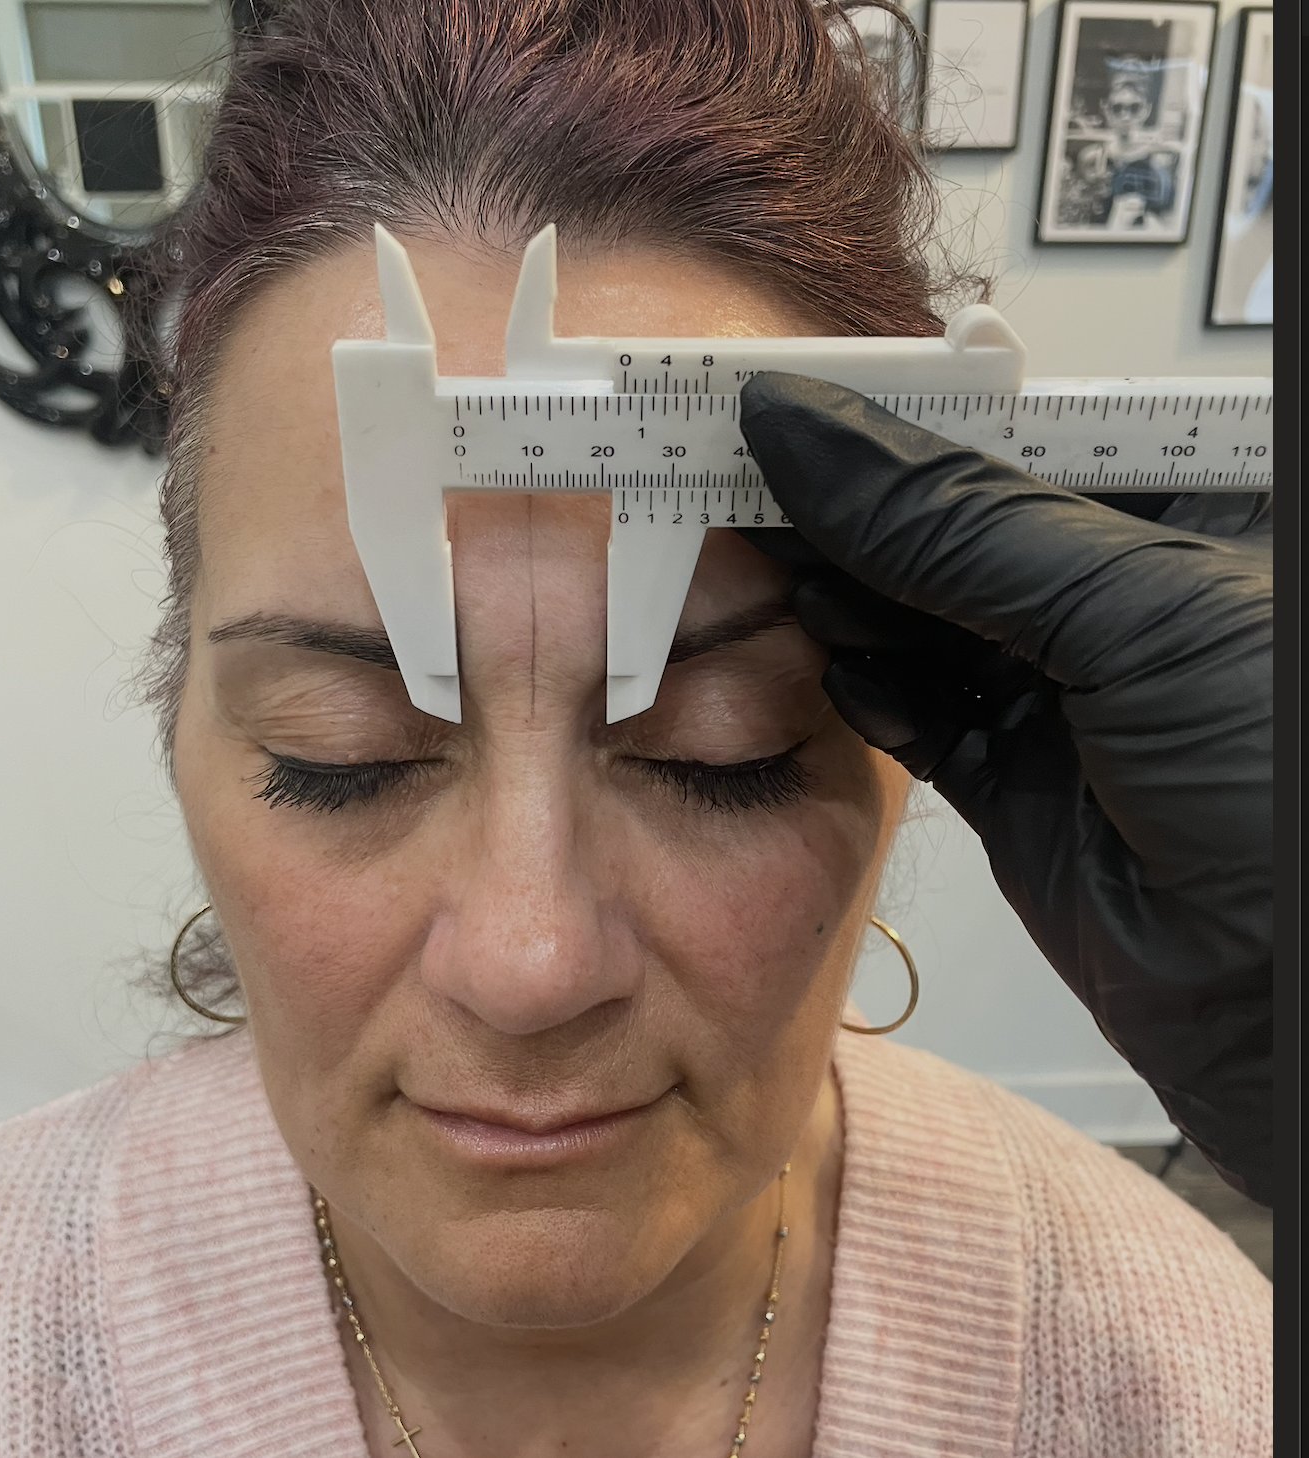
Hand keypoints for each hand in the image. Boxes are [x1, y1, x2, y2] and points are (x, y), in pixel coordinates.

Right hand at [739, 374, 1272, 1205]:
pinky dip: (868, 691)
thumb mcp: (1131, 613)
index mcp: (1179, 516)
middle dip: (850, 514)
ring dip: (845, 600)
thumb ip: (957, 525)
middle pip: (946, 527)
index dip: (895, 420)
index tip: (781, 407)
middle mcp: (1114, 600)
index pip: (1008, 438)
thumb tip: (809, 431)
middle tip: (739, 481)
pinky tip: (835, 664)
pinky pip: (915, 717)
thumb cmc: (1281, 785)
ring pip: (917, 621)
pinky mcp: (1014, 785)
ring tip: (772, 571)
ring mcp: (1062, 695)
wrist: (1296, 1009)